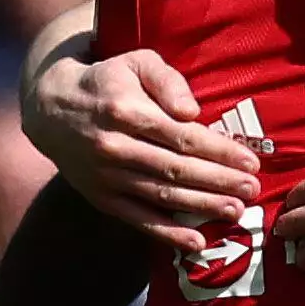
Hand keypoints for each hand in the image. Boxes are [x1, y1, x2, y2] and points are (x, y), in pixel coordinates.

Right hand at [26, 45, 261, 248]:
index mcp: (126, 111)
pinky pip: (138, 219)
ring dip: (201, 207)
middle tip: (253, 189)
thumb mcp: (135, 63)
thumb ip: (167, 80)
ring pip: (161, 195)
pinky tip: (196, 243)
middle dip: (219, 181)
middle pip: (176, 169)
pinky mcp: (102, 198)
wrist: (51, 108)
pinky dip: (168, 234)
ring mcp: (106, 177)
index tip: (250, 161)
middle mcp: (114, 147)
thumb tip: (192, 111)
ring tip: (236, 211)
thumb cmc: (108, 82)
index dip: (219, 151)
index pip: (182, 136)